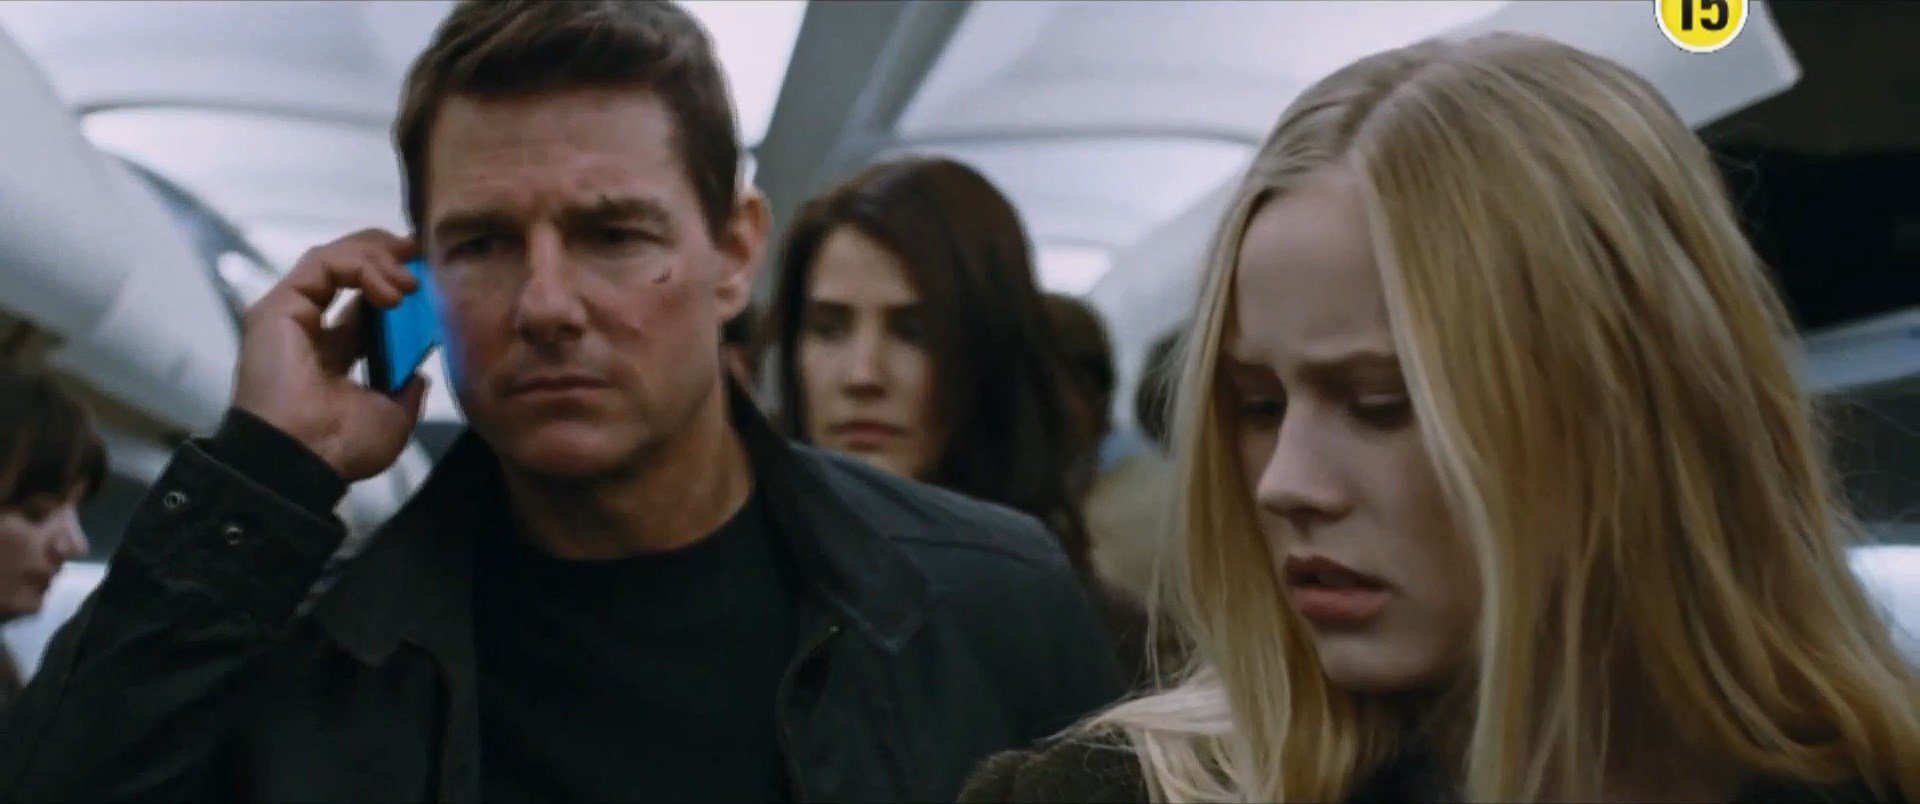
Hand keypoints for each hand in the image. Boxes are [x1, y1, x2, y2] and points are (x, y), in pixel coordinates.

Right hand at [232, 230, 429, 480]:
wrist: (304, 461)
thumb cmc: (340, 449)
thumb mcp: (391, 418)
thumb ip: (405, 391)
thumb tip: (419, 375)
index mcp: (331, 353)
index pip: (363, 301)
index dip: (395, 280)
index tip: (430, 274)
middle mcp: (307, 328)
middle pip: (345, 268)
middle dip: (386, 253)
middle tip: (421, 252)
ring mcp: (289, 314)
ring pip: (333, 257)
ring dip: (379, 258)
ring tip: (412, 283)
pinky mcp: (278, 305)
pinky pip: (322, 263)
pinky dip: (362, 267)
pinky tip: (392, 292)